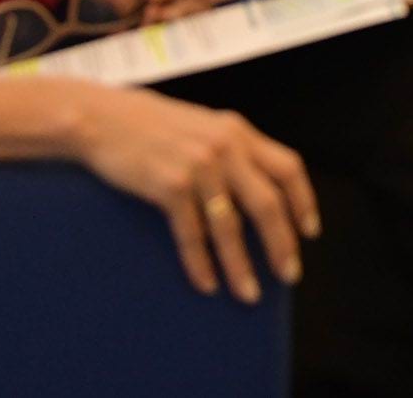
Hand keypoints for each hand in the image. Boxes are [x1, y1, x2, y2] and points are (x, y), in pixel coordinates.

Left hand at [54, 0, 245, 22]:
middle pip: (205, 12)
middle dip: (182, 11)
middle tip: (159, 9)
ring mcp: (176, 10)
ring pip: (183, 29)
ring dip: (166, 27)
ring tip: (146, 16)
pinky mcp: (153, 25)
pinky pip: (156, 38)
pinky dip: (146, 37)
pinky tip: (134, 29)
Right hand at [66, 83, 318, 302]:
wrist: (103, 118)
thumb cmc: (153, 127)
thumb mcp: (204, 128)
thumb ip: (233, 151)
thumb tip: (261, 193)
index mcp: (238, 131)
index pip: (288, 168)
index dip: (303, 202)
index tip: (310, 233)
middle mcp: (225, 146)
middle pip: (267, 203)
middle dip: (281, 244)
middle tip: (288, 275)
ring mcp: (198, 166)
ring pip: (230, 226)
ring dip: (242, 266)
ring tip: (249, 294)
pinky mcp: (169, 185)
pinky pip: (192, 234)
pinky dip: (201, 263)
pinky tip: (208, 284)